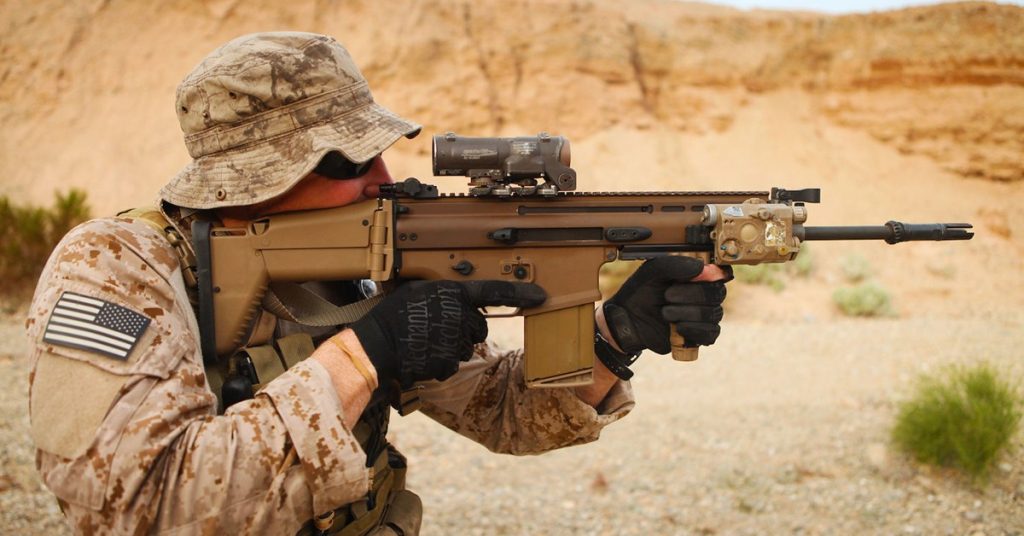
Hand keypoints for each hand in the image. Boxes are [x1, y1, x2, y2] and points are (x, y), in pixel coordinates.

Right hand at [351, 280, 545, 386]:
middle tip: (436, 328)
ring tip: (424, 341)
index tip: (542, 296)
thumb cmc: (392, 314)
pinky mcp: (449, 363)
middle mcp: (459, 316)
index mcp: (453, 293)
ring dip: (450, 347)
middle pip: (478, 327)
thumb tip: (456, 302)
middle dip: (463, 329)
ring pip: (465, 347)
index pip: (496, 291)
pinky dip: (440, 362)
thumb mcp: (417, 290)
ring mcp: (455, 341)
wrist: (375, 344)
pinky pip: (453, 364)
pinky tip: (423, 355)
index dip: (522, 293)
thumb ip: (442, 294)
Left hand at [603, 256, 730, 354]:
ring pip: (713, 314)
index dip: (716, 275)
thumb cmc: (641, 292)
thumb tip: (703, 268)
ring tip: (665, 312)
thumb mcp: (653, 271)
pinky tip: (678, 327)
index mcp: (696, 277)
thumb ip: (676, 265)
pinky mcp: (698, 336)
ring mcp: (702, 316)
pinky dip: (694, 330)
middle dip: (692, 295)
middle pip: (717, 293)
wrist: (627, 318)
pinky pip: (710, 333)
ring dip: (687, 313)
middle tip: (668, 295)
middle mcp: (703, 296)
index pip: (720, 274)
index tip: (702, 276)